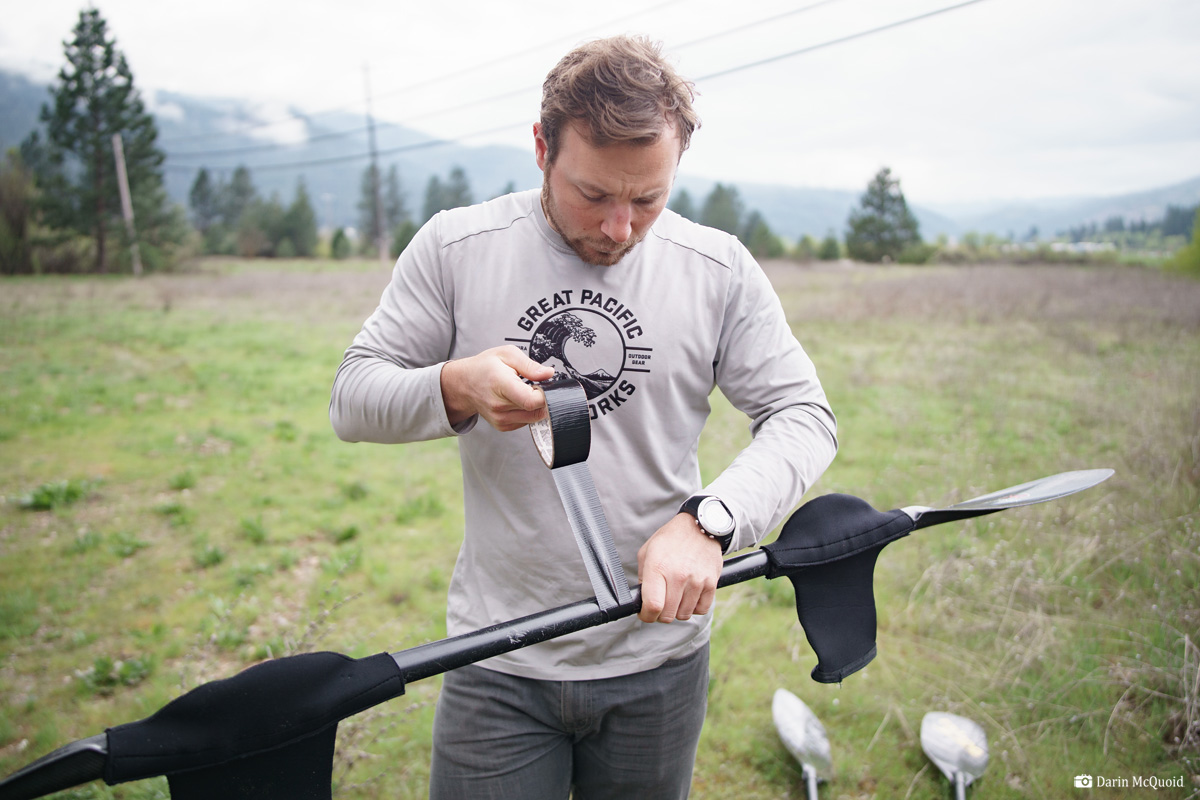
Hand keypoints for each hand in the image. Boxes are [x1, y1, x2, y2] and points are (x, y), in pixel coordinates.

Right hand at [440, 346, 554, 431]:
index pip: (530, 400)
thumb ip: (530, 365)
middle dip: (542, 398)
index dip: (544, 394)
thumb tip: (549, 373)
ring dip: (535, 406)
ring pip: (533, 418)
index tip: (542, 385)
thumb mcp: (507, 354)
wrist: (465, 383)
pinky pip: (526, 422)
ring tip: (523, 391)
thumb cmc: (485, 367)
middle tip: (532, 385)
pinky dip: (528, 412)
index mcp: (500, 384)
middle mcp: (498, 406)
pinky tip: (518, 401)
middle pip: (535, 410)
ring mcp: (499, 419)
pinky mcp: (502, 426)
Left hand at [637, 513, 723, 622]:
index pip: (652, 606)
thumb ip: (643, 578)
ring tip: (675, 596)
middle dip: (660, 614)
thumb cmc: (671, 539)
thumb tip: (642, 601)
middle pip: (668, 615)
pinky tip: (689, 596)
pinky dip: (694, 608)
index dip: (646, 616)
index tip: (645, 613)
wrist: (700, 526)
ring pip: (684, 615)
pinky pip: (701, 609)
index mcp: (658, 568)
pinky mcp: (711, 583)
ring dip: (677, 610)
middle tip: (660, 604)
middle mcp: (679, 576)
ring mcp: (697, 581)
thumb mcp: (648, 552)